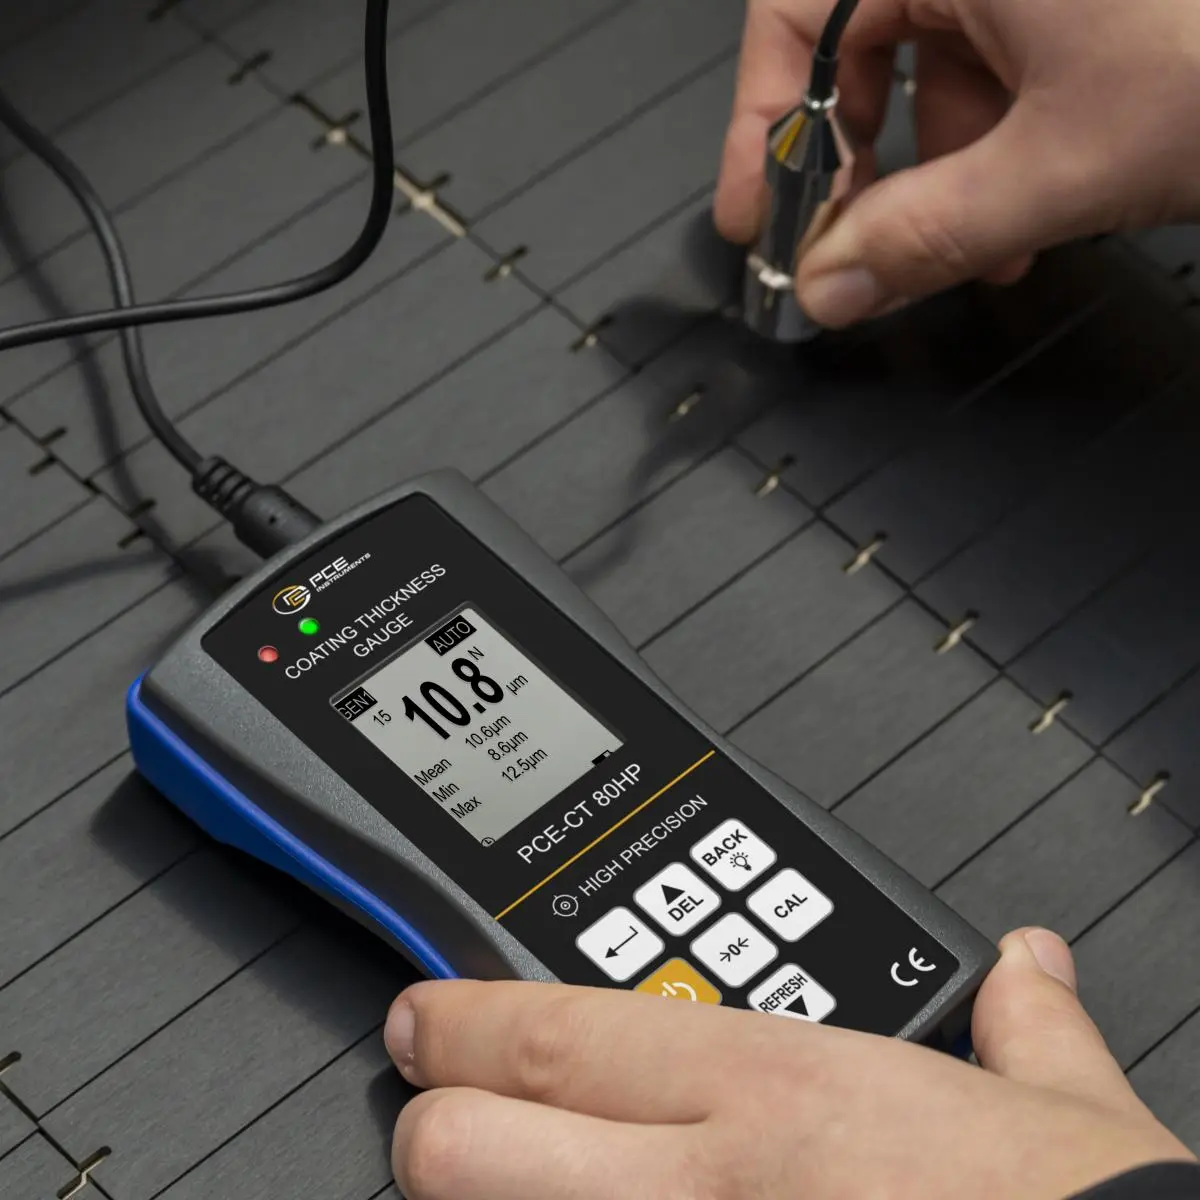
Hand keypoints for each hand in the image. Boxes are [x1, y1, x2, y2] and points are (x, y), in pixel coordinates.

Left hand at [384, 928, 1193, 1198]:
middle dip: (427, 1128)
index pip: (557, 1036)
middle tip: (429, 1112)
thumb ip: (1023, 1028)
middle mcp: (711, 1194)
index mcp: (779, 1095)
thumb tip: (1026, 971)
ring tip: (499, 1189)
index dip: (461, 1021)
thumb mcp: (1059, 1113)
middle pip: (472, 1151)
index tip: (423, 1017)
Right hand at [714, 0, 1199, 327]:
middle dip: (862, 161)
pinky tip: (1030, 206)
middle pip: (861, 40)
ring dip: (943, 168)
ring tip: (977, 248)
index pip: (795, 13)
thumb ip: (924, 235)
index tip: (757, 213)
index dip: (762, 124)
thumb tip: (833, 282)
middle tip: (849, 244)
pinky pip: (1006, 55)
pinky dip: (1004, 136)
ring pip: (942, 59)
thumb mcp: (1064, 161)